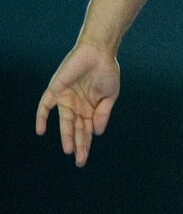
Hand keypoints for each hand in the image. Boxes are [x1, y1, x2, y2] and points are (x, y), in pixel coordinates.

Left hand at [36, 41, 120, 166]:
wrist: (98, 51)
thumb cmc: (107, 71)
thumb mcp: (110, 95)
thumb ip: (103, 113)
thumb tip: (97, 133)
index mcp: (90, 108)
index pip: (86, 130)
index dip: (85, 145)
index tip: (83, 159)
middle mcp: (76, 106)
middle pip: (76, 129)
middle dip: (78, 145)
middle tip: (79, 161)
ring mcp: (65, 99)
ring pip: (64, 122)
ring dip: (66, 136)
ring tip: (69, 150)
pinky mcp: (56, 90)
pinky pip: (45, 106)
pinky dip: (42, 118)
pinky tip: (41, 131)